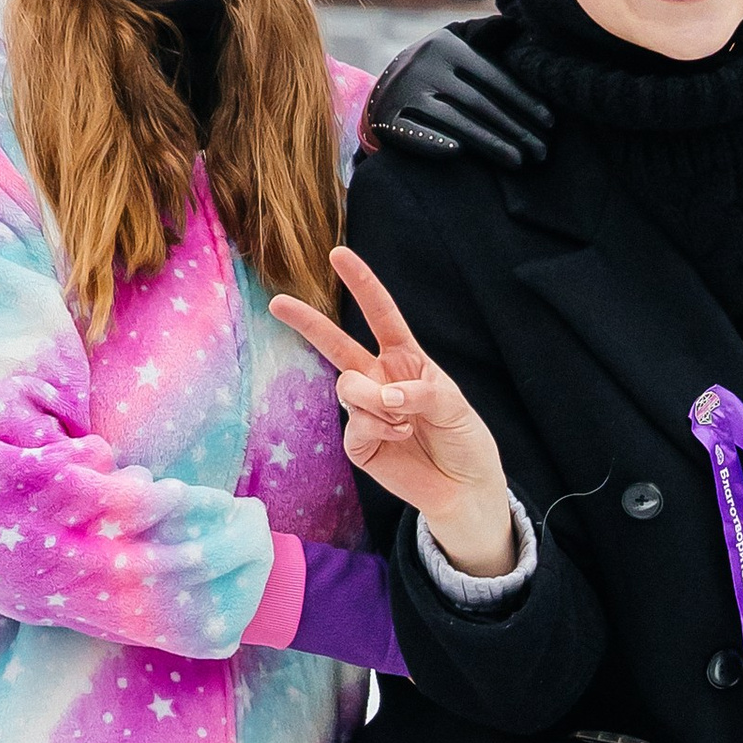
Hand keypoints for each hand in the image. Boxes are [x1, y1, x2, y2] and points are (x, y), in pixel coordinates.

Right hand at [270, 245, 515, 573]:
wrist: (464, 487)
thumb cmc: (463, 438)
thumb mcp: (454, 406)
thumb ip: (420, 392)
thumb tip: (383, 396)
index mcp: (405, 359)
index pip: (380, 315)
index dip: (362, 285)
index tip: (339, 255)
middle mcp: (379, 379)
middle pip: (336, 345)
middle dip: (307, 323)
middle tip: (278, 302)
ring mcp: (365, 411)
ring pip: (348, 388)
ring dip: (375, 401)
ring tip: (405, 421)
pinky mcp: (359, 443)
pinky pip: (355, 426)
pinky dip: (380, 429)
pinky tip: (400, 438)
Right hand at [365, 26, 550, 178]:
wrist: (381, 91)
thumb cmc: (435, 70)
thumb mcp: (456, 44)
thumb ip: (485, 36)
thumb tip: (515, 25)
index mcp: (446, 46)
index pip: (493, 77)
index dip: (524, 100)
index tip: (550, 121)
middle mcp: (424, 66)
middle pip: (479, 103)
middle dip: (515, 129)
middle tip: (541, 151)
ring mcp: (403, 93)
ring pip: (455, 121)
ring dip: (490, 143)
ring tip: (518, 161)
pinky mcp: (386, 119)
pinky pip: (416, 134)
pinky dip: (435, 142)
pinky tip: (460, 153)